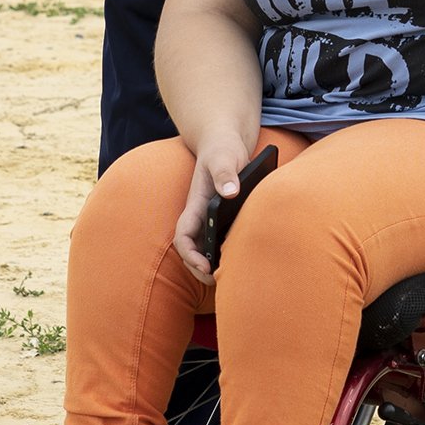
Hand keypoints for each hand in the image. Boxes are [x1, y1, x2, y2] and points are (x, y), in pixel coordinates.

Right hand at [170, 127, 262, 285]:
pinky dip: (223, 253)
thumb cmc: (223, 149)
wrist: (225, 142)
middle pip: (191, 248)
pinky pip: (218, 240)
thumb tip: (231, 192)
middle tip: (217, 281)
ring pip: (203, 247)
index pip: (183, 236)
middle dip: (199, 268)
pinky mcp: (222, 216)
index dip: (190, 255)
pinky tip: (241, 258)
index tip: (205, 267)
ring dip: (210, 264)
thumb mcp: (225, 156)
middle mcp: (200, 214)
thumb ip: (225, 171)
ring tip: (228, 276)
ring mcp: (209, 217)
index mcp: (196, 204)